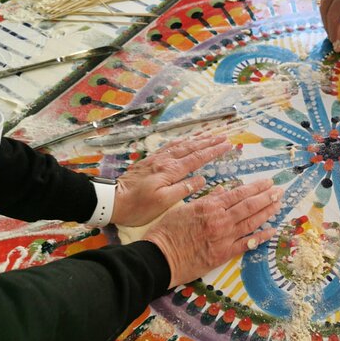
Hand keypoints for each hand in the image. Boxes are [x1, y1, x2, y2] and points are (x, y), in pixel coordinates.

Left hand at [110, 135, 231, 226]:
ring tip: (209, 134)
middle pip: (191, 147)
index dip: (214, 151)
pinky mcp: (150, 161)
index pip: (197, 158)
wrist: (112, 200)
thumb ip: (183, 189)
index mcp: (170, 171)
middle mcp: (165, 160)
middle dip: (209, 141)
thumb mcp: (163, 202)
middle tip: (224, 137)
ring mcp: (156, 159)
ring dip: (196, 138)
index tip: (227, 145)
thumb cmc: (138, 206)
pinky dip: (181, 141)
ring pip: (181, 144)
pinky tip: (185, 139)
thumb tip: (201, 179)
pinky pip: (169, 146)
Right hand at [144, 179, 283, 287]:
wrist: (160, 257)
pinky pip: (247, 244)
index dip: (256, 187)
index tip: (268, 182)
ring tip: (279, 205)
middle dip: (267, 197)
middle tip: (280, 190)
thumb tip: (223, 191)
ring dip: (267, 212)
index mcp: (210, 206)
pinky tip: (272, 230)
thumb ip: (207, 199)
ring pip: (251, 222)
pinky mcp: (224, 254)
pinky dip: (261, 237)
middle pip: (249, 206)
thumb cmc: (168, 231)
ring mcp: (224, 237)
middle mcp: (220, 220)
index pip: (238, 194)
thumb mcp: (185, 208)